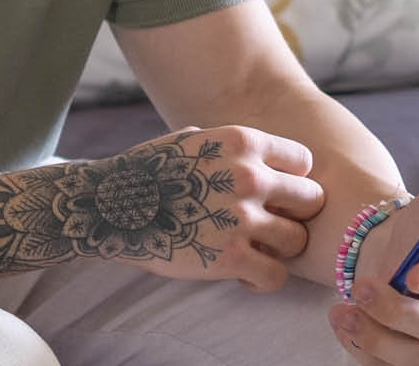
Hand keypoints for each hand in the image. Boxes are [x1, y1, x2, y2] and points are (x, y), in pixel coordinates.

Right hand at [76, 125, 322, 290]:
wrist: (107, 206)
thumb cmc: (145, 172)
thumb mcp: (189, 139)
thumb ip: (230, 147)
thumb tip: (261, 154)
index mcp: (241, 141)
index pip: (304, 161)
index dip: (290, 180)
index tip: (271, 194)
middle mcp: (248, 176)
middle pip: (312, 199)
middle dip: (292, 214)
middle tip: (267, 224)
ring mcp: (241, 218)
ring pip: (298, 241)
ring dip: (278, 249)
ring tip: (254, 251)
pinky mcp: (230, 258)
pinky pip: (277, 276)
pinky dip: (263, 279)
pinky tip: (242, 274)